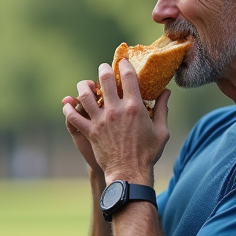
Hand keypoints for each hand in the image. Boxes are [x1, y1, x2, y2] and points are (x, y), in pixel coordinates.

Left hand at [62, 59, 170, 184]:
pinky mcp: (90, 132)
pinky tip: (69, 106)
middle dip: (103, 70)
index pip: (128, 77)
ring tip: (85, 85)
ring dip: (83, 87)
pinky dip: (70, 110)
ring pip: (85, 96)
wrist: (129, 173)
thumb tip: (166, 92)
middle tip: (103, 69)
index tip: (123, 62)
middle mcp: (116, 111)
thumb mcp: (161, 131)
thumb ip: (162, 109)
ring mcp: (101, 121)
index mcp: (135, 107)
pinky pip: (75, 117)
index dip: (125, 65)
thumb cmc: (147, 154)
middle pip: (105, 80)